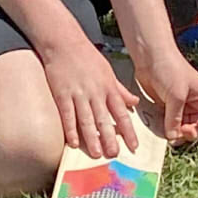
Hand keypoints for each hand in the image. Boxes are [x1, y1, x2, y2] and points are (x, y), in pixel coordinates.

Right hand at [39, 35, 142, 159]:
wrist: (64, 41)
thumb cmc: (87, 56)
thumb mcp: (108, 71)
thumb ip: (121, 89)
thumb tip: (135, 102)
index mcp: (109, 87)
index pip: (121, 113)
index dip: (128, 131)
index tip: (133, 146)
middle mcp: (95, 92)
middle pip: (104, 120)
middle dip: (110, 139)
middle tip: (114, 155)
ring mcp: (78, 94)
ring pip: (87, 120)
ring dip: (92, 138)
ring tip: (96, 154)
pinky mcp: (62, 94)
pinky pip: (68, 115)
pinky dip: (70, 130)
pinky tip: (73, 143)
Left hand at [134, 46, 197, 149]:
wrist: (149, 56)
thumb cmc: (169, 67)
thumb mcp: (176, 95)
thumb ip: (175, 118)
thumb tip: (173, 138)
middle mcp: (196, 104)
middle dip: (193, 133)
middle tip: (182, 131)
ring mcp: (181, 107)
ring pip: (185, 129)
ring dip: (179, 134)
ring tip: (172, 133)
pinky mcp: (168, 109)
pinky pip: (171, 125)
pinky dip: (168, 130)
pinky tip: (163, 130)